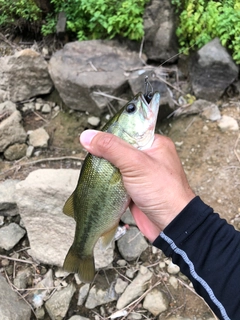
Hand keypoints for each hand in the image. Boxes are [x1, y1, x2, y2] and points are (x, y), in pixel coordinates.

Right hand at [80, 130, 194, 241]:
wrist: (171, 225)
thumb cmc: (163, 191)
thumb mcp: (136, 163)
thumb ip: (111, 148)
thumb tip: (88, 136)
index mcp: (155, 144)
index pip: (128, 131)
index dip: (111, 133)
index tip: (95, 138)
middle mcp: (149, 157)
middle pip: (120, 148)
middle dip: (106, 153)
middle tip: (92, 154)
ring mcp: (142, 174)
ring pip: (117, 166)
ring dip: (106, 169)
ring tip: (92, 168)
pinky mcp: (135, 189)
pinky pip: (117, 181)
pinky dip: (108, 183)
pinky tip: (98, 181)